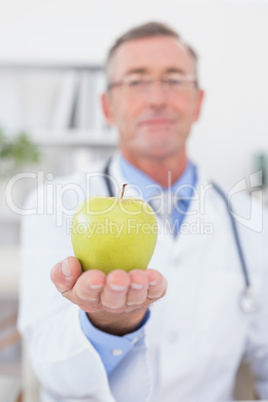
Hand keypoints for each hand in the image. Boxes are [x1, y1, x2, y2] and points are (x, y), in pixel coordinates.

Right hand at [50, 257, 167, 335]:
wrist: (115, 292)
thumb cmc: (90, 277)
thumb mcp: (71, 278)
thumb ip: (63, 272)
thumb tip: (69, 263)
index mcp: (87, 298)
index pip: (85, 294)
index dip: (89, 286)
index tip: (95, 277)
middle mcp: (111, 303)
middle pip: (112, 299)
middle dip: (115, 290)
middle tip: (118, 278)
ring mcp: (132, 301)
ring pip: (136, 297)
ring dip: (138, 288)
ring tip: (139, 277)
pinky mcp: (150, 296)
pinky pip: (155, 292)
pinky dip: (156, 285)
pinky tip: (155, 276)